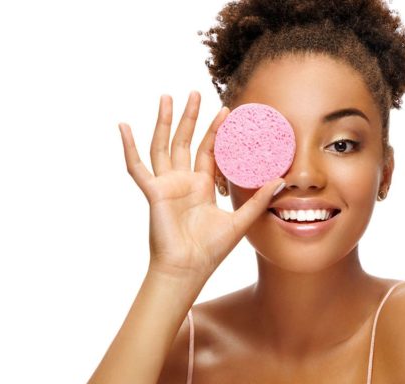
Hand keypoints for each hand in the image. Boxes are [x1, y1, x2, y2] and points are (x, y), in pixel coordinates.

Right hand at [118, 92, 284, 280]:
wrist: (188, 268)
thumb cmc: (210, 251)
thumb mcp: (240, 221)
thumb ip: (258, 200)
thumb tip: (281, 180)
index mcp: (202, 187)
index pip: (209, 151)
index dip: (216, 132)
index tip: (226, 111)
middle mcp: (183, 182)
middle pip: (186, 142)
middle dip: (191, 118)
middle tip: (196, 93)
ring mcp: (166, 185)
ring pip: (163, 146)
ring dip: (164, 122)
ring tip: (167, 97)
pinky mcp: (153, 192)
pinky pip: (137, 167)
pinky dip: (129, 147)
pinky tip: (123, 126)